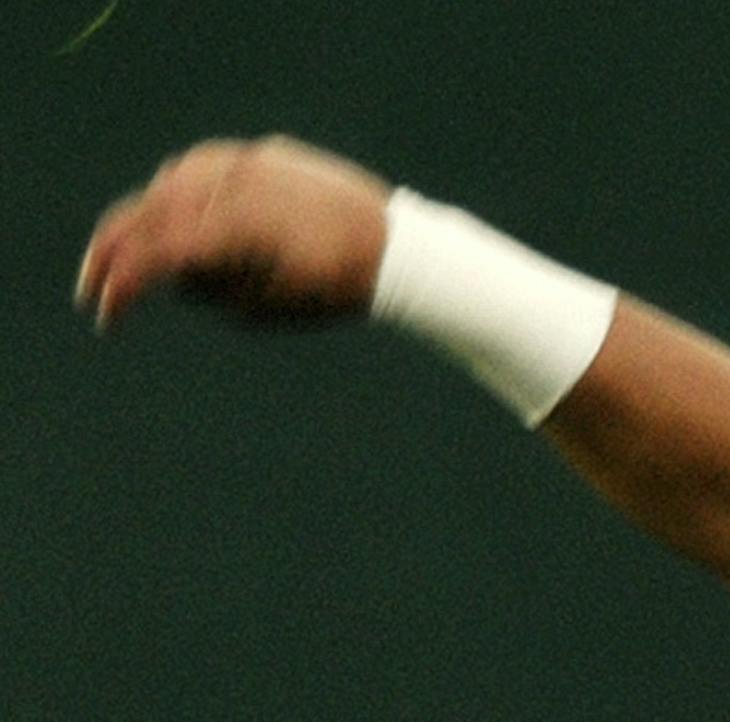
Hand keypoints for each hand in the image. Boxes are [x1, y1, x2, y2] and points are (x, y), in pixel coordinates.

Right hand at [76, 136, 390, 331]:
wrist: (393, 246)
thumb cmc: (333, 290)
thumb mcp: (264, 308)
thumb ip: (210, 289)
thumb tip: (171, 276)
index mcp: (230, 229)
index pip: (154, 253)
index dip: (122, 286)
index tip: (105, 316)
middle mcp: (229, 185)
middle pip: (148, 212)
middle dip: (114, 252)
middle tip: (94, 288)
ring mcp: (243, 162)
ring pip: (169, 185)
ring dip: (146, 221)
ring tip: (139, 262)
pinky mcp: (258, 155)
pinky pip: (200, 167)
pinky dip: (179, 193)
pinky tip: (179, 220)